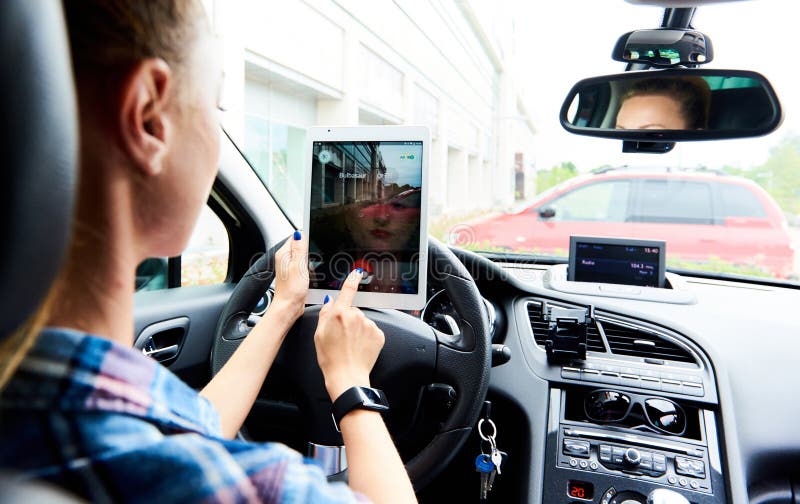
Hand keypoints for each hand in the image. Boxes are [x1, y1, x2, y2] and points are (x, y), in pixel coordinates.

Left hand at [271, 230, 308, 321]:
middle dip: (311, 249)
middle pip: (301, 246)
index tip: (315, 241)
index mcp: (284, 254)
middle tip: (313, 259)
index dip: (307, 236)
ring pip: (304, 256)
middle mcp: (285, 259)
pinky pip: (304, 266)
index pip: (296, 236)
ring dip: (311, 260)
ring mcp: (290, 266)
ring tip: (311, 269)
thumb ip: (299, 248)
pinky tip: (312, 274)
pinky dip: (310, 268)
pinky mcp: (295, 274)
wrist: (289, 307)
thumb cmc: (291, 290)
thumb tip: (299, 232)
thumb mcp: (298, 266)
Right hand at [314, 269, 384, 400]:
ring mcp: (369, 325)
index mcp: (340, 314)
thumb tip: (329, 302)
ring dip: (358, 329)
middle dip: (348, 320)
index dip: (352, 280)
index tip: (357, 273)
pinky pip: (372, 331)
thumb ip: (325, 314)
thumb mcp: (319, 334)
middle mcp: (356, 316)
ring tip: (350, 345)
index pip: (348, 291)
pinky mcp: (379, 335)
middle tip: (341, 336)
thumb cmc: (330, 359)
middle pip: (353, 311)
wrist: (347, 376)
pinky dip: (366, 337)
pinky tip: (359, 347)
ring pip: (363, 321)